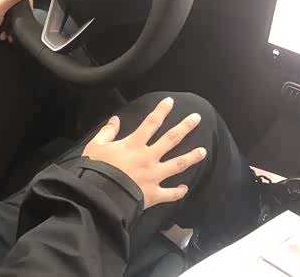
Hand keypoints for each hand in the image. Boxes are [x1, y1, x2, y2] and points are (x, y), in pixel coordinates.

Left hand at [0, 0, 30, 31]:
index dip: (21, 1)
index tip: (25, 9)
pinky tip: (5, 35)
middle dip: (15, 18)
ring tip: (8, 32)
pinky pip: (5, 27)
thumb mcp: (0, 7)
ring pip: (10, 19)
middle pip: (12, 8)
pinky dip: (7, 32)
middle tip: (15, 22)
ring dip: (11, 26)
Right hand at [83, 97, 206, 209]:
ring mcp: (154, 176)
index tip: (170, 102)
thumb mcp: (96, 146)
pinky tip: (185, 188)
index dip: (161, 111)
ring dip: (191, 157)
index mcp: (134, 144)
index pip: (151, 123)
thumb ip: (107, 132)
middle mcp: (149, 157)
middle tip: (197, 118)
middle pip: (171, 139)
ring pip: (178, 164)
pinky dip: (178, 192)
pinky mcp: (154, 194)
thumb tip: (115, 120)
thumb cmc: (96, 170)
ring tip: (203, 151)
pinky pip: (170, 194)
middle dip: (185, 127)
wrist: (99, 197)